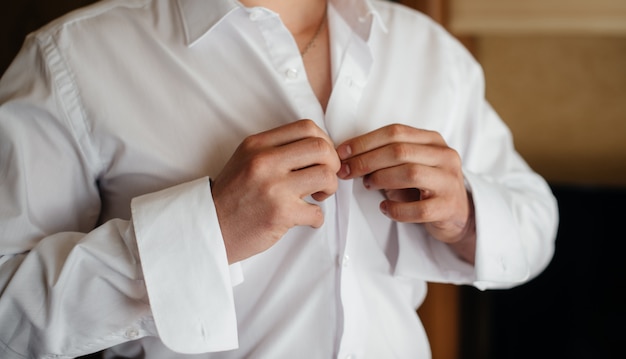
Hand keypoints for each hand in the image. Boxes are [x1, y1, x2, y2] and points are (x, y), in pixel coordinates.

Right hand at [211, 120, 339, 263]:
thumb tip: (316, 148)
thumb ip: (275, 149)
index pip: (306, 128)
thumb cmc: (232, 196)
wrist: (209, 227)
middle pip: (322, 148)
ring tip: (317, 196)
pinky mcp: (280, 214)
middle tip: (324, 178)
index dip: (324, 142)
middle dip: (332, 164)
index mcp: (258, 145)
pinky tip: (306, 219)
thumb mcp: (246, 160)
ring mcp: (273, 188)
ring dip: (329, 188)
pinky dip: (317, 218)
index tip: (321, 158)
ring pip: (326, 176)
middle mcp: (265, 162)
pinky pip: (317, 212)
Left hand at [336, 124, 475, 260]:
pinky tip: (385, 208)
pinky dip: (396, 209)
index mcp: (433, 140)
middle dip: (366, 160)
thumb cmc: (426, 187)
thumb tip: (349, 157)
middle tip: (346, 171)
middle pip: (399, 150)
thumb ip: (388, 158)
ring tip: (367, 185)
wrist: (459, 215)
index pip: (395, 132)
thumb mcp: (411, 165)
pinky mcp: (448, 207)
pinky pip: (418, 209)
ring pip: (410, 173)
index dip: (365, 141)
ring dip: (381, 179)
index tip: (342, 153)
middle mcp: (445, 156)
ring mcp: (449, 181)